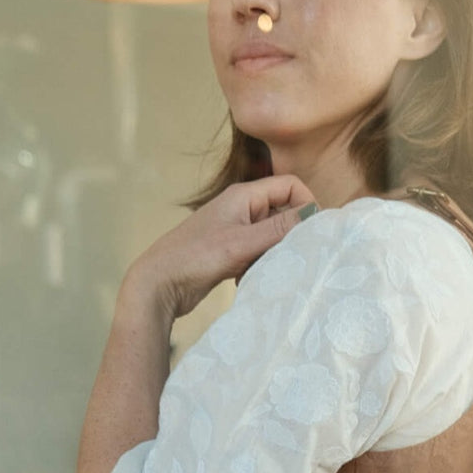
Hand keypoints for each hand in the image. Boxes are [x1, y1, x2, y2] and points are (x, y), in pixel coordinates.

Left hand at [126, 176, 316, 320]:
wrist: (157, 286)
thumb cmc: (194, 258)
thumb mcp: (241, 243)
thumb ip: (278, 229)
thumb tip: (315, 217)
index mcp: (243, 196)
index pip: (290, 186)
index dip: (307, 204)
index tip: (314, 232)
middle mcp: (240, 209)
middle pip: (283, 212)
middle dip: (292, 234)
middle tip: (296, 257)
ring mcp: (234, 231)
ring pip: (272, 237)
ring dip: (275, 254)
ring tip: (268, 271)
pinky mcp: (229, 253)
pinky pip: (258, 254)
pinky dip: (259, 267)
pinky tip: (248, 281)